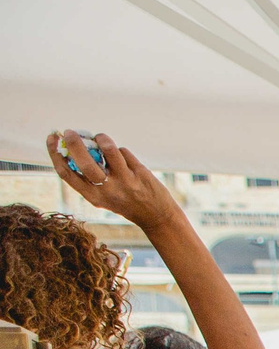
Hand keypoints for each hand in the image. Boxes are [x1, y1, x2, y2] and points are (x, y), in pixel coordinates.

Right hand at [47, 130, 179, 231]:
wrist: (157, 217)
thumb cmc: (125, 202)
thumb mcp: (102, 196)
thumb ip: (89, 177)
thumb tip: (75, 146)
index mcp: (92, 196)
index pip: (65, 173)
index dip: (54, 153)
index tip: (52, 138)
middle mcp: (107, 190)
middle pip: (84, 162)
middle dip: (74, 143)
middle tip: (70, 132)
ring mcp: (125, 181)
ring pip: (108, 150)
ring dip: (101, 138)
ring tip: (101, 138)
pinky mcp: (139, 173)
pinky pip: (124, 152)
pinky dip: (120, 150)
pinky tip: (123, 157)